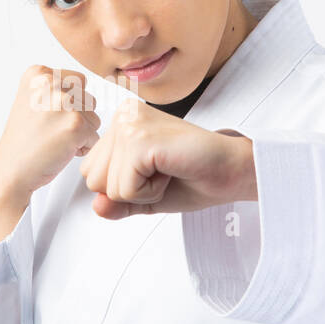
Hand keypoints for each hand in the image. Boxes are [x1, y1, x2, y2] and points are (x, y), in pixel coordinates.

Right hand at [0, 65, 101, 204]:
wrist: (11, 170)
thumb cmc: (24, 140)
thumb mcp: (31, 100)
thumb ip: (55, 87)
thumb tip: (85, 84)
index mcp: (38, 73)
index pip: (78, 81)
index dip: (69, 104)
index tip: (47, 117)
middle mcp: (50, 83)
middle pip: (88, 99)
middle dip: (77, 118)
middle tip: (51, 130)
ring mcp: (63, 103)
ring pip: (94, 118)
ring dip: (81, 133)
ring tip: (56, 139)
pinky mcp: (75, 125)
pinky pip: (95, 137)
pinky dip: (83, 148)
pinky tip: (61, 150)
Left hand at [78, 97, 256, 219]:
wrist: (232, 169)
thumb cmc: (196, 176)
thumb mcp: (146, 195)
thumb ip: (118, 202)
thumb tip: (96, 207)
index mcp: (121, 122)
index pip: (91, 172)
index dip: (124, 186)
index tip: (157, 171)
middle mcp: (122, 116)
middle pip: (93, 179)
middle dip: (129, 190)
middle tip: (164, 172)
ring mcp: (130, 124)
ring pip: (107, 187)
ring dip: (142, 192)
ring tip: (168, 170)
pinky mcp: (139, 139)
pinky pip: (124, 190)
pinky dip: (150, 193)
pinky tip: (171, 171)